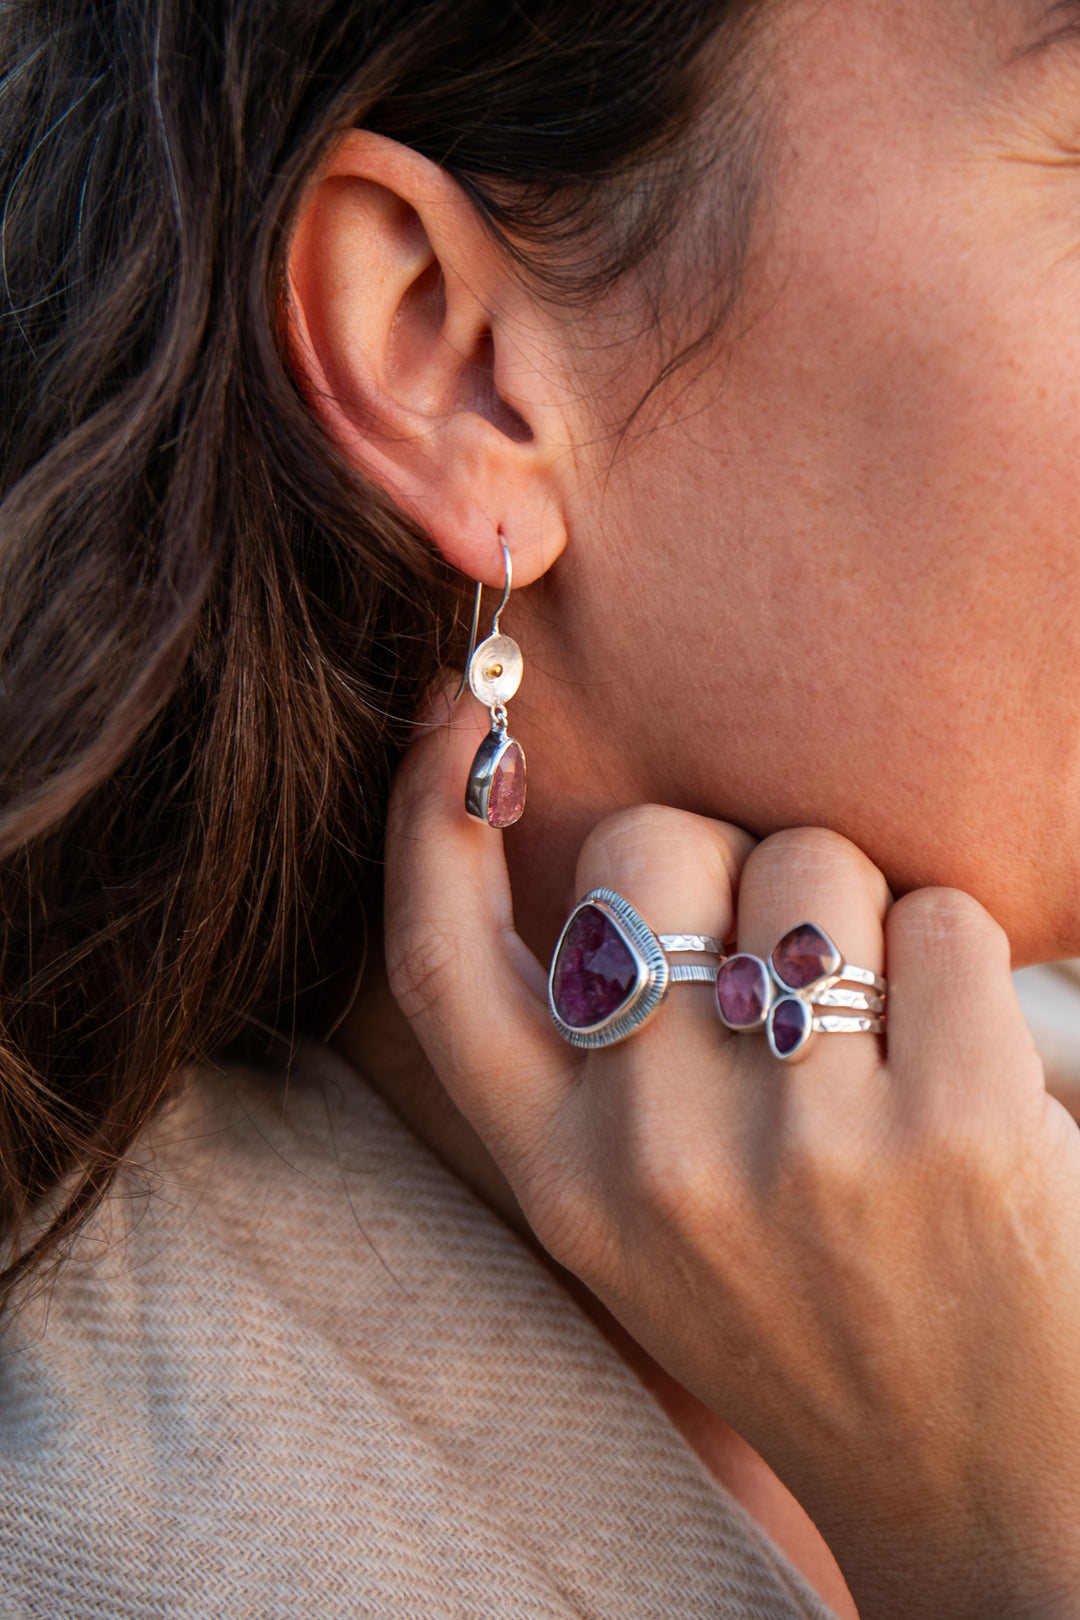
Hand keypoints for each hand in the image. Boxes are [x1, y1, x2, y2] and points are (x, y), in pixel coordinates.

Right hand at [385, 699, 1079, 1619]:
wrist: (981, 1485)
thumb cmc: (806, 1306)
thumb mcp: (642, 1214)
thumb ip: (597, 1059)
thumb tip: (590, 834)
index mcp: (556, 1180)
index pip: (435, 963)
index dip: (423, 814)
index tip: (459, 711)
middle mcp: (651, 1162)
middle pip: (643, 847)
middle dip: (720, 854)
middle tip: (775, 950)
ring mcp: (797, 1148)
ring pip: (806, 862)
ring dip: (856, 907)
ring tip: (880, 1030)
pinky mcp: (950, 1127)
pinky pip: (938, 913)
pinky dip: (959, 951)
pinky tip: (961, 1056)